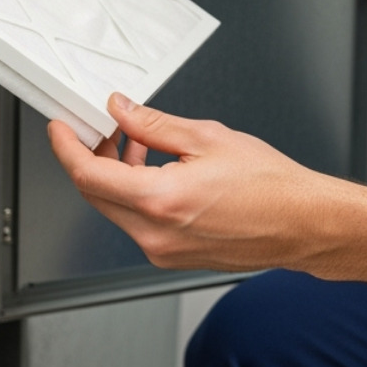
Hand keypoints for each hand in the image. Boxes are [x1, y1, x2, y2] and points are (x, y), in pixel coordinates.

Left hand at [48, 93, 335, 271]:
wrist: (304, 224)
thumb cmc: (271, 187)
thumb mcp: (207, 137)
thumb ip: (153, 124)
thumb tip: (121, 110)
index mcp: (159, 201)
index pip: (88, 174)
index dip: (66, 147)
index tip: (61, 128)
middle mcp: (155, 234)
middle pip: (96, 193)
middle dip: (92, 156)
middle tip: (101, 126)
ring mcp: (163, 251)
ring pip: (116, 208)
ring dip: (116, 174)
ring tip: (136, 141)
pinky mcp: (173, 256)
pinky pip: (138, 221)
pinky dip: (136, 193)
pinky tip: (154, 168)